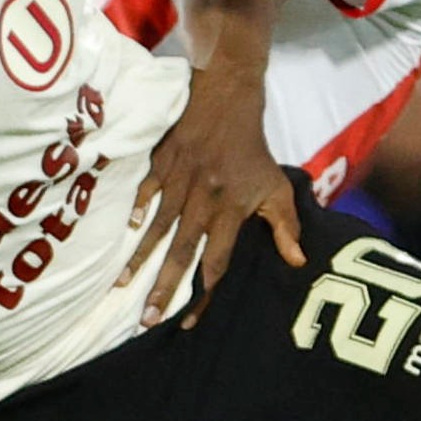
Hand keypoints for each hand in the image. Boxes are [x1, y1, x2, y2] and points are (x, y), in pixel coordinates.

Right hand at [118, 65, 304, 327]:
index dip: (204, 294)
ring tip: (122, 286)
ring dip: (140, 258)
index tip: (188, 323)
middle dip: (164, 287)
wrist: (228, 97)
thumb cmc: (254, 150)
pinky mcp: (162, 162)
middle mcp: (204, 200)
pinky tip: (128, 231)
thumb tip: (298, 263)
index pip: (217, 262)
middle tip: (147, 319)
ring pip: (158, 226)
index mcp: (232, 210)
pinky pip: (146, 189)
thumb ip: (286, 227)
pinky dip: (136, 209)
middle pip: (182, 253)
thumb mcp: (278, 187)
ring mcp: (180, 180)